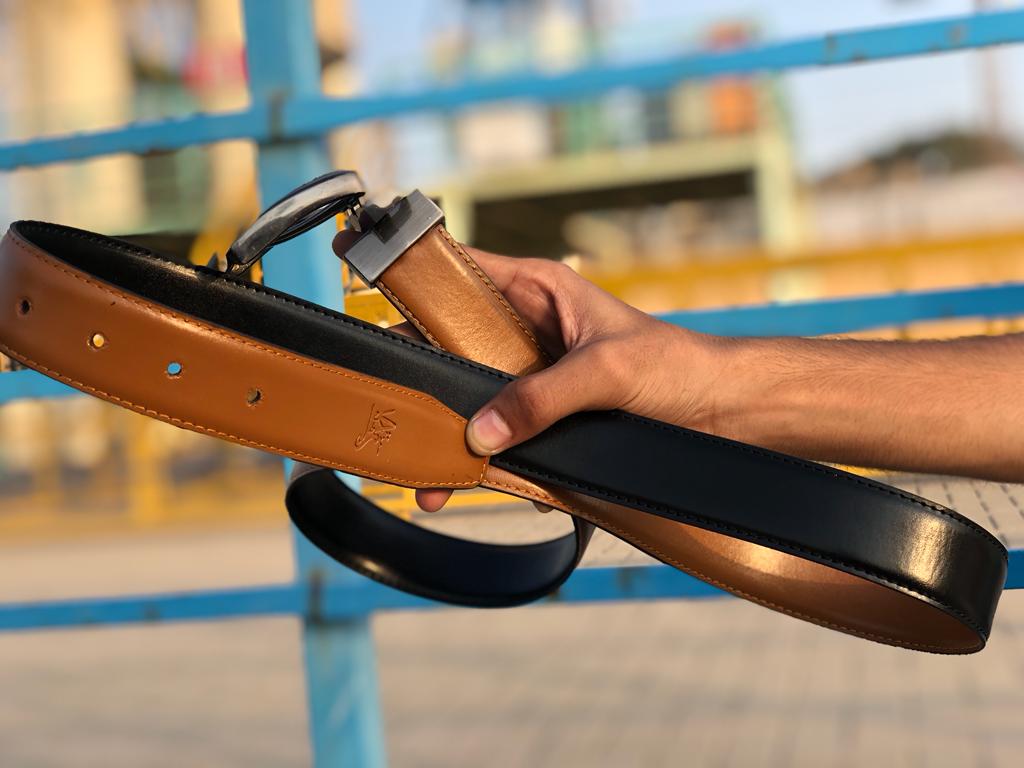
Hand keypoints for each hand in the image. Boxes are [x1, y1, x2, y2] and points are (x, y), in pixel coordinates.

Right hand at [394, 246, 729, 511]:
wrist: (724, 414)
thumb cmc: (679, 366)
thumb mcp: (607, 372)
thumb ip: (543, 399)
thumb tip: (485, 432)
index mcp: (536, 290)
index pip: (457, 275)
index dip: (411, 285)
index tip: (369, 302)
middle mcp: (525, 329)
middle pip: (450, 350)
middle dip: (426, 392)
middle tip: (399, 425)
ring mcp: (532, 375)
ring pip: (473, 401)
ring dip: (457, 441)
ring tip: (438, 483)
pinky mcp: (546, 416)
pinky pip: (505, 437)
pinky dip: (500, 464)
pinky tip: (512, 487)